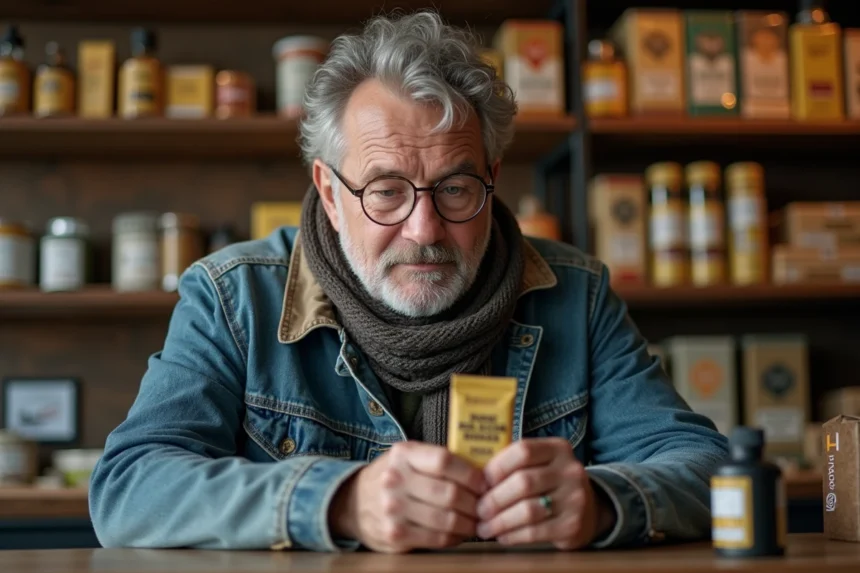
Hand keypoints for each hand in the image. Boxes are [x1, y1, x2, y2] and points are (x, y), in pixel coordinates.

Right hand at [329, 441, 486, 552]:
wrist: (354, 502)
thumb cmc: (394, 477)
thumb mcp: (409, 457)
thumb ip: (438, 459)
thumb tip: (484, 470)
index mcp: (403, 454)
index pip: (444, 460)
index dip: (471, 473)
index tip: (486, 482)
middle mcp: (395, 479)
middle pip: (449, 493)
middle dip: (476, 503)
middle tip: (486, 506)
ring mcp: (393, 509)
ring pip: (447, 519)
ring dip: (469, 523)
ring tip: (477, 521)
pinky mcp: (395, 534)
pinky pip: (437, 539)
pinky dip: (455, 537)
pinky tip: (460, 533)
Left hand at [475, 438, 615, 549]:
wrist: (588, 510)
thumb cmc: (550, 483)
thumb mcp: (540, 464)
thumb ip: (514, 464)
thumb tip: (473, 477)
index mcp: (558, 449)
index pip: (523, 450)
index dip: (497, 466)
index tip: (479, 481)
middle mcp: (570, 470)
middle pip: (523, 482)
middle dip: (494, 498)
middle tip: (477, 510)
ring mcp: (575, 498)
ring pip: (527, 510)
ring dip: (500, 521)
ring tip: (485, 527)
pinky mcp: (572, 525)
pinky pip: (535, 531)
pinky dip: (513, 535)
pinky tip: (502, 536)